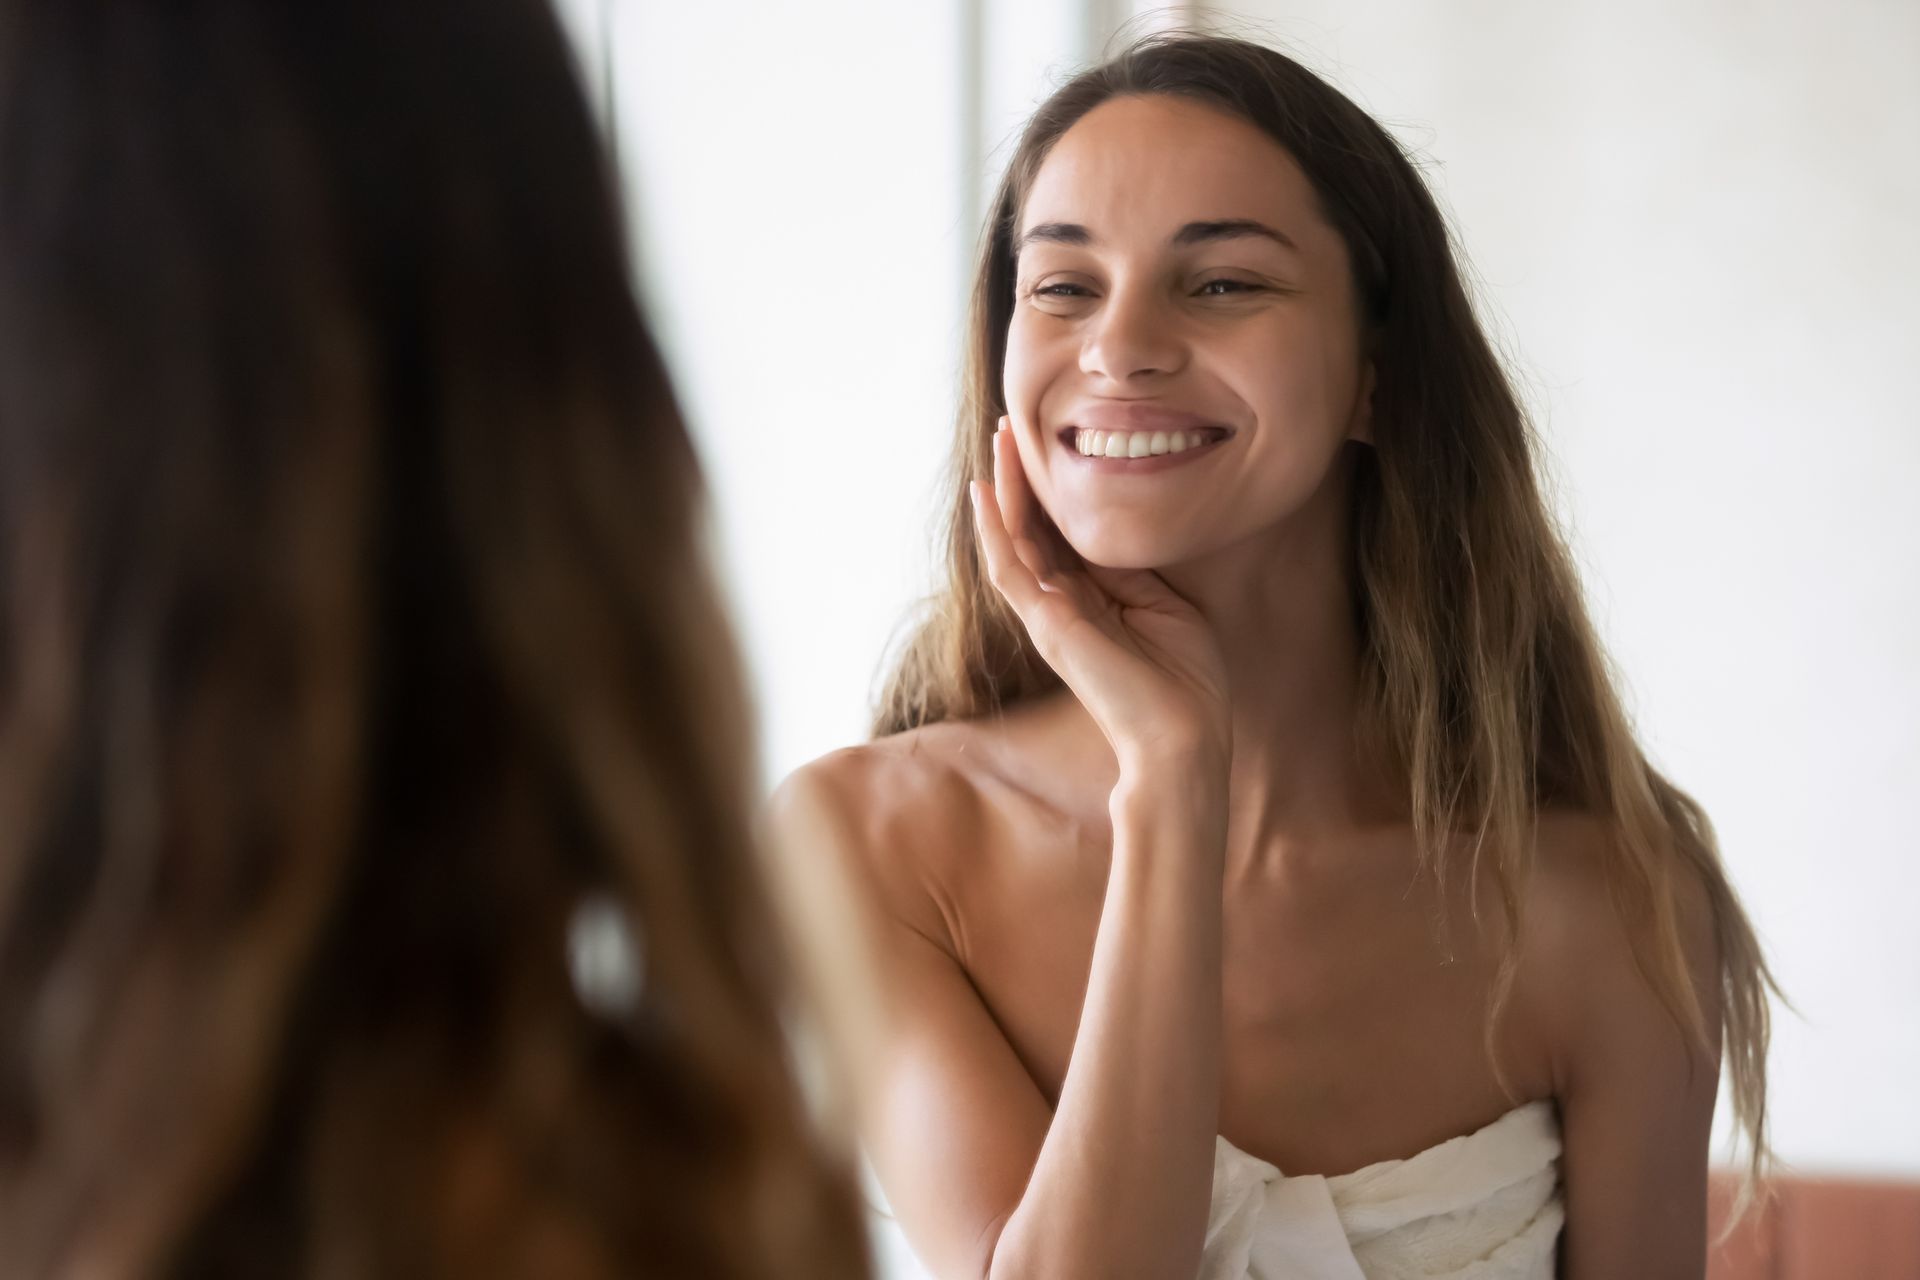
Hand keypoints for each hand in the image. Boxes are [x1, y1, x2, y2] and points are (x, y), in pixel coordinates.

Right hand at [971, 416, 1231, 771]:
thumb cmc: (1185, 681)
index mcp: (1090, 599)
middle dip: (1021, 476)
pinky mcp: (1048, 624)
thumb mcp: (1164, 603)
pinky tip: (986, 490)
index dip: (1051, 489)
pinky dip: (994, 529)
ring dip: (1003, 487)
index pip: (1060, 532)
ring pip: (1012, 539)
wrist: (1184, 737)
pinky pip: (1010, 568)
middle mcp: (1060, 604)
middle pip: (1029, 527)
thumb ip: (1133, 569)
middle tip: (1012, 423)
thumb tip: (1116, 526)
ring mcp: (1049, 615)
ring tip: (999, 438)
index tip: (1051, 442)